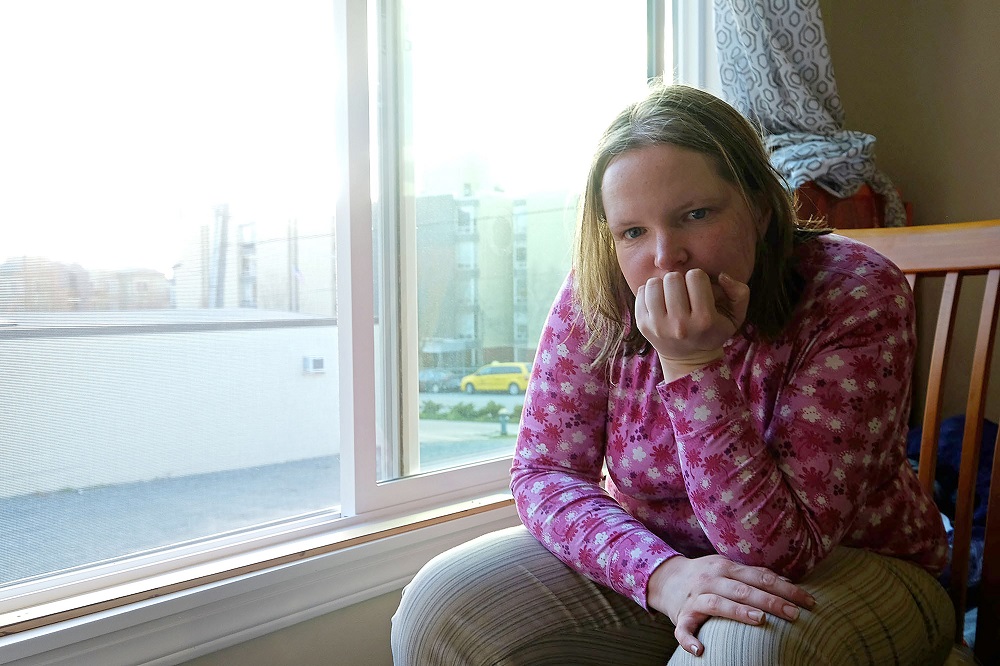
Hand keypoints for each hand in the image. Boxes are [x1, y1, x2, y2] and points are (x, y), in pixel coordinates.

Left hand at [634, 270, 749, 380]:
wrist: (688, 359)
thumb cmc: (713, 332)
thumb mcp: (736, 317)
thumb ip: (740, 293)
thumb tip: (721, 275)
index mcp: (704, 319)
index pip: (695, 276)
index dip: (698, 278)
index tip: (698, 290)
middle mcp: (679, 324)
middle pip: (672, 278)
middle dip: (679, 280)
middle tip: (682, 292)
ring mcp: (657, 326)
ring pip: (654, 283)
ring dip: (662, 285)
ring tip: (669, 295)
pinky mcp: (642, 325)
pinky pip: (641, 292)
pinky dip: (649, 292)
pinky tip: (659, 302)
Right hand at [647, 554, 815, 656]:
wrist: (666, 579)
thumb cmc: (706, 576)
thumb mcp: (728, 568)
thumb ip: (754, 575)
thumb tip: (788, 584)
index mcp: (725, 567)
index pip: (760, 577)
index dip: (785, 589)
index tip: (808, 601)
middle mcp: (710, 580)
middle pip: (743, 590)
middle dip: (770, 601)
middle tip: (794, 614)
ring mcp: (695, 598)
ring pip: (717, 604)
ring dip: (738, 612)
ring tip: (760, 621)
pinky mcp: (681, 616)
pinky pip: (682, 629)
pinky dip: (689, 639)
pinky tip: (700, 650)